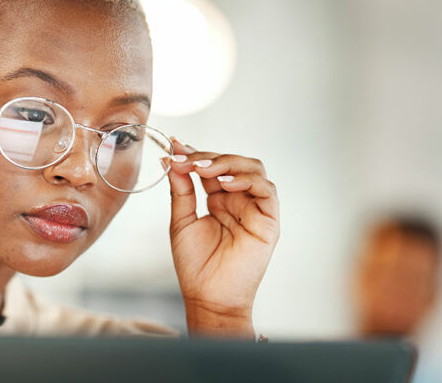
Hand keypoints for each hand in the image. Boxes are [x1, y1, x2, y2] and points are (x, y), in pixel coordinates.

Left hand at [166, 137, 279, 338]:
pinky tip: (225, 183)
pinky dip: (247, 180)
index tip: (174, 145)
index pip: (212, 167)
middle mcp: (239, 200)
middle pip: (233, 162)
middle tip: (186, 158)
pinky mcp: (268, 220)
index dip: (196, 154)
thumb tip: (172, 160)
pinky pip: (266, 190)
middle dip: (208, 156)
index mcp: (220, 199)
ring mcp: (255, 208)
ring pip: (253, 169)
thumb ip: (181, 191)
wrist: (208, 296)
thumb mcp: (182, 221)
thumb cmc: (196, 265)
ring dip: (228, 163)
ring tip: (204, 168)